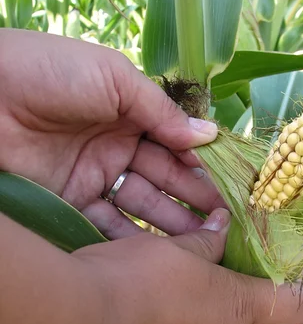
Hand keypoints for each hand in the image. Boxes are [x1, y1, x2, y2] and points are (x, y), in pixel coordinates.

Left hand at [0, 29, 222, 236]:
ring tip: (204, 241)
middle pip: (163, 178)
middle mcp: (115, 147)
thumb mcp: (115, 79)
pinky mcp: (70, 201)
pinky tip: (161, 250)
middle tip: (224, 222)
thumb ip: (161, 111)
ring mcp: (93, 176)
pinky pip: (107, 224)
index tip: (229, 186)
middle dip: (194, 199)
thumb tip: (210, 135)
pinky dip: (133, 238)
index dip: (200, 165)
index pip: (173, 144)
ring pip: (141, 205)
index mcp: (129, 114)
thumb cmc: (52, 73)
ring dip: (172, 223)